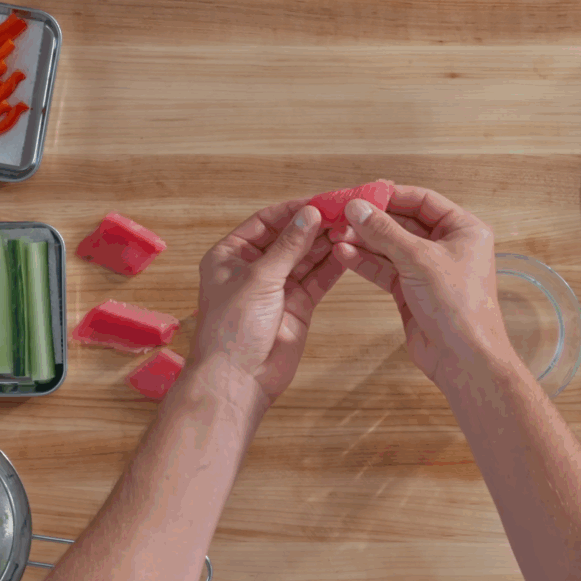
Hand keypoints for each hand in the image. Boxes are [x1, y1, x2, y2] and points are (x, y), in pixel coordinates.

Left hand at [195, 201, 344, 403]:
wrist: (239, 378)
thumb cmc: (231, 329)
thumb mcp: (258, 279)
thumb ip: (288, 246)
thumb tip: (309, 214)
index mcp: (231, 255)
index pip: (266, 222)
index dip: (292, 211)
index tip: (319, 201)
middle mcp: (254, 268)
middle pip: (289, 238)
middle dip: (313, 225)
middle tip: (341, 212)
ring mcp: (277, 287)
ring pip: (305, 257)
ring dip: (325, 243)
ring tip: (349, 228)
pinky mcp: (297, 305)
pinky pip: (317, 279)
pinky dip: (331, 266)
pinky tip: (347, 251)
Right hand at [329, 185, 511, 383]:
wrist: (462, 358)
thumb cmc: (458, 306)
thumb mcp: (418, 259)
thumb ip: (385, 232)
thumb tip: (358, 208)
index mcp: (464, 230)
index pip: (423, 201)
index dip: (392, 196)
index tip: (362, 194)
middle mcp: (447, 247)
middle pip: (403, 223)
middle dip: (372, 221)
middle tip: (342, 215)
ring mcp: (428, 270)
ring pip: (390, 247)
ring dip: (364, 241)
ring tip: (336, 234)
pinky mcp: (412, 291)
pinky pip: (385, 269)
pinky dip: (365, 262)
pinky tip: (344, 253)